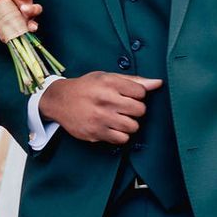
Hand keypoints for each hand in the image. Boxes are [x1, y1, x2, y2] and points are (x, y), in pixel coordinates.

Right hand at [38, 72, 161, 143]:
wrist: (59, 101)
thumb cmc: (86, 88)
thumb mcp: (106, 77)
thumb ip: (133, 81)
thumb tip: (158, 83)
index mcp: (109, 83)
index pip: (141, 92)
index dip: (137, 94)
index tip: (128, 95)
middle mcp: (105, 100)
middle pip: (140, 110)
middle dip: (135, 110)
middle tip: (125, 108)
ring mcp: (100, 118)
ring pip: (133, 126)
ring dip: (129, 124)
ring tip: (119, 118)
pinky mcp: (96, 132)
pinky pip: (122, 139)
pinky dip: (120, 135)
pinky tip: (112, 128)